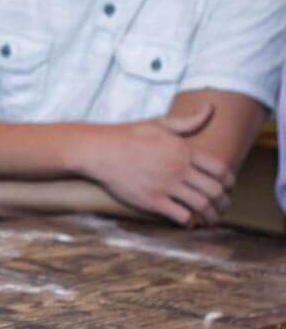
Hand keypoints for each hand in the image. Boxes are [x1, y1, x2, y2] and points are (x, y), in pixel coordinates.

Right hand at [84, 107, 233, 227]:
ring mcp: (165, 185)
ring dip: (210, 216)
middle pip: (214, 191)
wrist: (98, 150)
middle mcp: (177, 168)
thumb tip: (210, 107)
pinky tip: (189, 220)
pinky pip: (181, 216)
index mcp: (183, 150)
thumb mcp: (160, 124)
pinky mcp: (152, 200)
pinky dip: (190, 221)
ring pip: (201, 206)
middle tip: (222, 207)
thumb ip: (189, 121)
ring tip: (210, 219)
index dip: (229, 182)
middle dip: (223, 203)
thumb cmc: (129, 136)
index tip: (228, 188)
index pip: (220, 170)